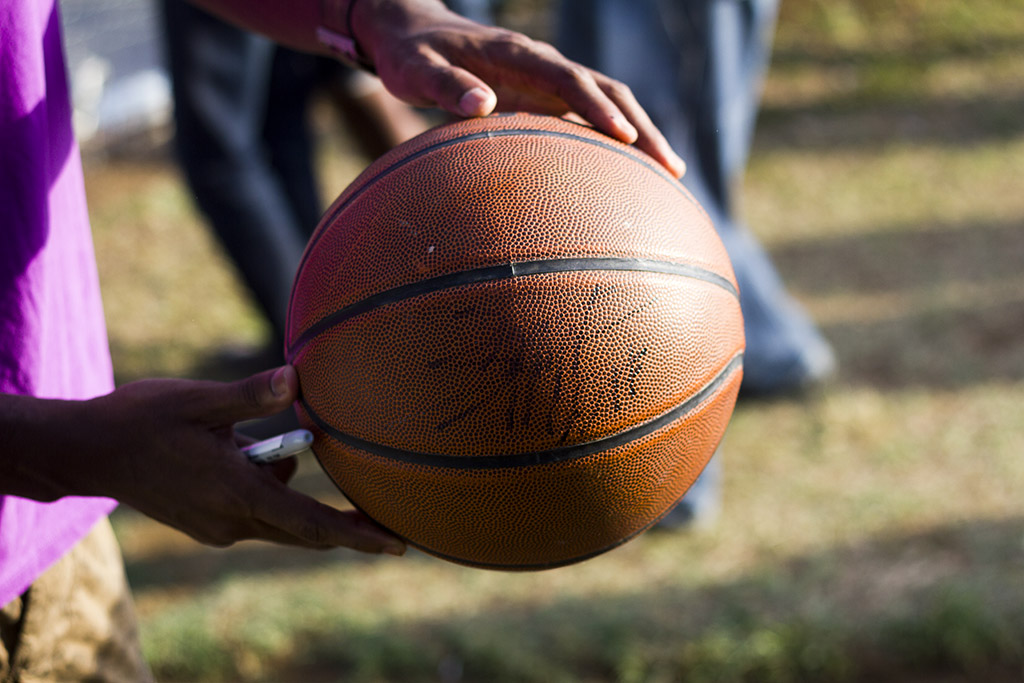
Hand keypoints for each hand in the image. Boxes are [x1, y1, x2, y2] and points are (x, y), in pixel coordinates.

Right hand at [71, 367, 405, 553]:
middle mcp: (232, 520)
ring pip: (278, 516)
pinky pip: (256, 512)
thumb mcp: (199, 400)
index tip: (397, 544)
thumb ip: (251, 394)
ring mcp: (217, 526)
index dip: (358, 534)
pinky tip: (238, 448)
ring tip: (246, 437)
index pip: (311, 522)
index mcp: (237, 493)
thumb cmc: (141, 420)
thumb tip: (298, 378)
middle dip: (346, 526)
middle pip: (304, 529)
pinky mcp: (206, 523)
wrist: (87, 452)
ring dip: (288, 484)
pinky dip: (268, 488)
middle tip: (390, 521)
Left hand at [352, 0, 685, 176]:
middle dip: (642, 127)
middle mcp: (542, 63)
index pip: (568, 79)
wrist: (413, 32)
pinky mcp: (545, 94)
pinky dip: (616, 138)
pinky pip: (590, 114)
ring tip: (671, 173)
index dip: (598, 107)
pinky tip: (632, 170)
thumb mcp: (416, 71)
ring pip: (608, 101)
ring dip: (641, 133)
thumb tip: (482, 104)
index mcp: (516, 55)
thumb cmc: (411, 56)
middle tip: (670, 168)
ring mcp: (548, 78)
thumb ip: (445, 86)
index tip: (624, 138)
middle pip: (607, 90)